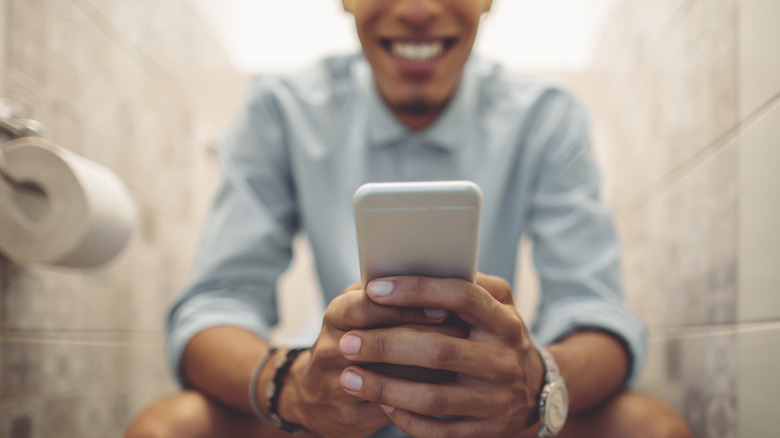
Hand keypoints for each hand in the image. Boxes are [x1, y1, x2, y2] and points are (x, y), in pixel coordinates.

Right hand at [279, 282, 459, 437]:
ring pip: (394, 378)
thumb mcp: (357, 310)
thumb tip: (432, 275)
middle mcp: (331, 350)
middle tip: (463, 334)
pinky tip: (445, 388)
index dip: (408, 306)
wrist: (315, 395)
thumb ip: (385, 295)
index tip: (443, 306)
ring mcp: (336, 385)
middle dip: (429, 337)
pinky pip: (394, 408)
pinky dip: (422, 398)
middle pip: (384, 342)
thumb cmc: (351, 339)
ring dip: (432, 369)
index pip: (369, 306)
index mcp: (336, 315)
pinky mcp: (350, 417)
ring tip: (462, 360)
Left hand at [337, 274, 544, 437]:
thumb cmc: (501, 338)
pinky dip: (406, 419)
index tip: (373, 289)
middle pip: (437, 350)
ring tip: (348, 377)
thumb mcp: (500, 306)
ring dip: (384, 387)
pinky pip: (439, 431)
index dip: (416, 290)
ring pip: (432, 397)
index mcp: (504, 321)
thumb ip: (471, 284)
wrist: (537, 392)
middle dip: (384, 345)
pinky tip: (381, 403)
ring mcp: (496, 400)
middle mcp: (502, 361)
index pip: (460, 296)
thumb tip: (424, 263)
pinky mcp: (487, 432)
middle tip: (346, 342)